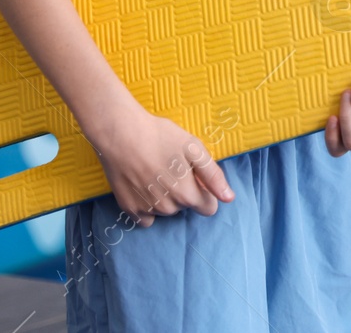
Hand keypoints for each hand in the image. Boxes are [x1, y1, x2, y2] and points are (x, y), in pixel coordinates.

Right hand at [88, 103, 233, 226]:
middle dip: (184, 191)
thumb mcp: (194, 149)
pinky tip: (143, 185)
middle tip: (171, 167)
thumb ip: (213, 176)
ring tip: (155, 171)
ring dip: (166, 196)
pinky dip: (147, 205)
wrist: (120, 134)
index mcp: (188, 195)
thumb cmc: (160, 136)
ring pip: (166, 210)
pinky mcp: (128, 209)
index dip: (205, 191)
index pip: (208, 208)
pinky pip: (145, 217)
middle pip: (186, 206)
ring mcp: (147, 210)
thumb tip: (229, 198)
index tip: (194, 176)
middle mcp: (168, 208)